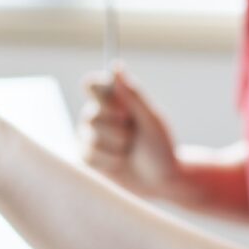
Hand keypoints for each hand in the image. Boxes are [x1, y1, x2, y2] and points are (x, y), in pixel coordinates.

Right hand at [78, 68, 180, 199]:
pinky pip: (88, 156)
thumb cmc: (161, 147)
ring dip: (116, 147)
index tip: (122, 109)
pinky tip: (120, 163)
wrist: (161, 181)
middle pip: (91, 114)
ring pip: (90, 138)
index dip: (102, 96)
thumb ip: (133, 95)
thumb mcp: (152, 119)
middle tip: (133, 136)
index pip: (90, 84)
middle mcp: (98, 115)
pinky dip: (109, 162)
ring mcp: (89, 137)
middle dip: (117, 129)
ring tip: (129, 151)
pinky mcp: (86, 157)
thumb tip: (116, 67)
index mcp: (114, 100)